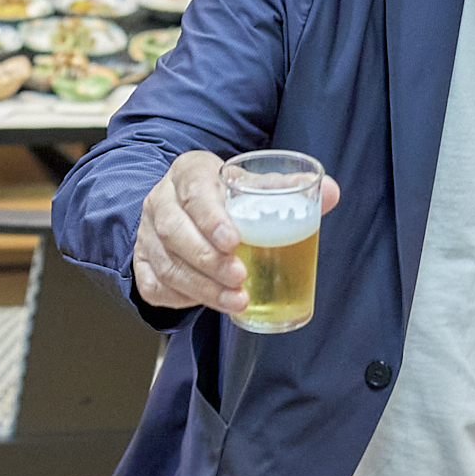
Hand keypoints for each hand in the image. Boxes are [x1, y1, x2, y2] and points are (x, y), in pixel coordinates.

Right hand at [131, 151, 341, 314]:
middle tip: (240, 277)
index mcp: (189, 173)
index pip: (194, 191)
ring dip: (202, 287)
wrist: (182, 209)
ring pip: (167, 264)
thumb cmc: (223, 198)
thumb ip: (286, 189)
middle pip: (174, 231)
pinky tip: (207, 302)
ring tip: (237, 300)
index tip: (234, 241)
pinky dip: (180, 298)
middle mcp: (161, 201)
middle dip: (208, 259)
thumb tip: (331, 193)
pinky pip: (154, 285)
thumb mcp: (250, 186)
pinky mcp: (143, 263)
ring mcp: (147, 234)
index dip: (211, 217)